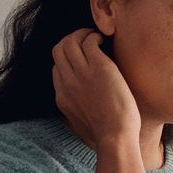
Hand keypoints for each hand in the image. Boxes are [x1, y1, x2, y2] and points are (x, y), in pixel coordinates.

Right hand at [51, 28, 140, 152]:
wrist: (115, 138)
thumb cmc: (107, 137)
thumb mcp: (82, 126)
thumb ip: (77, 114)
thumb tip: (82, 113)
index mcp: (62, 97)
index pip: (56, 68)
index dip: (67, 60)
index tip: (81, 59)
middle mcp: (67, 83)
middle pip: (58, 50)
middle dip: (70, 40)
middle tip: (86, 40)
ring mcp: (81, 74)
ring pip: (69, 42)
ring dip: (81, 34)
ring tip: (95, 37)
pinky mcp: (98, 67)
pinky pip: (88, 41)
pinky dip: (94, 36)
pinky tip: (104, 41)